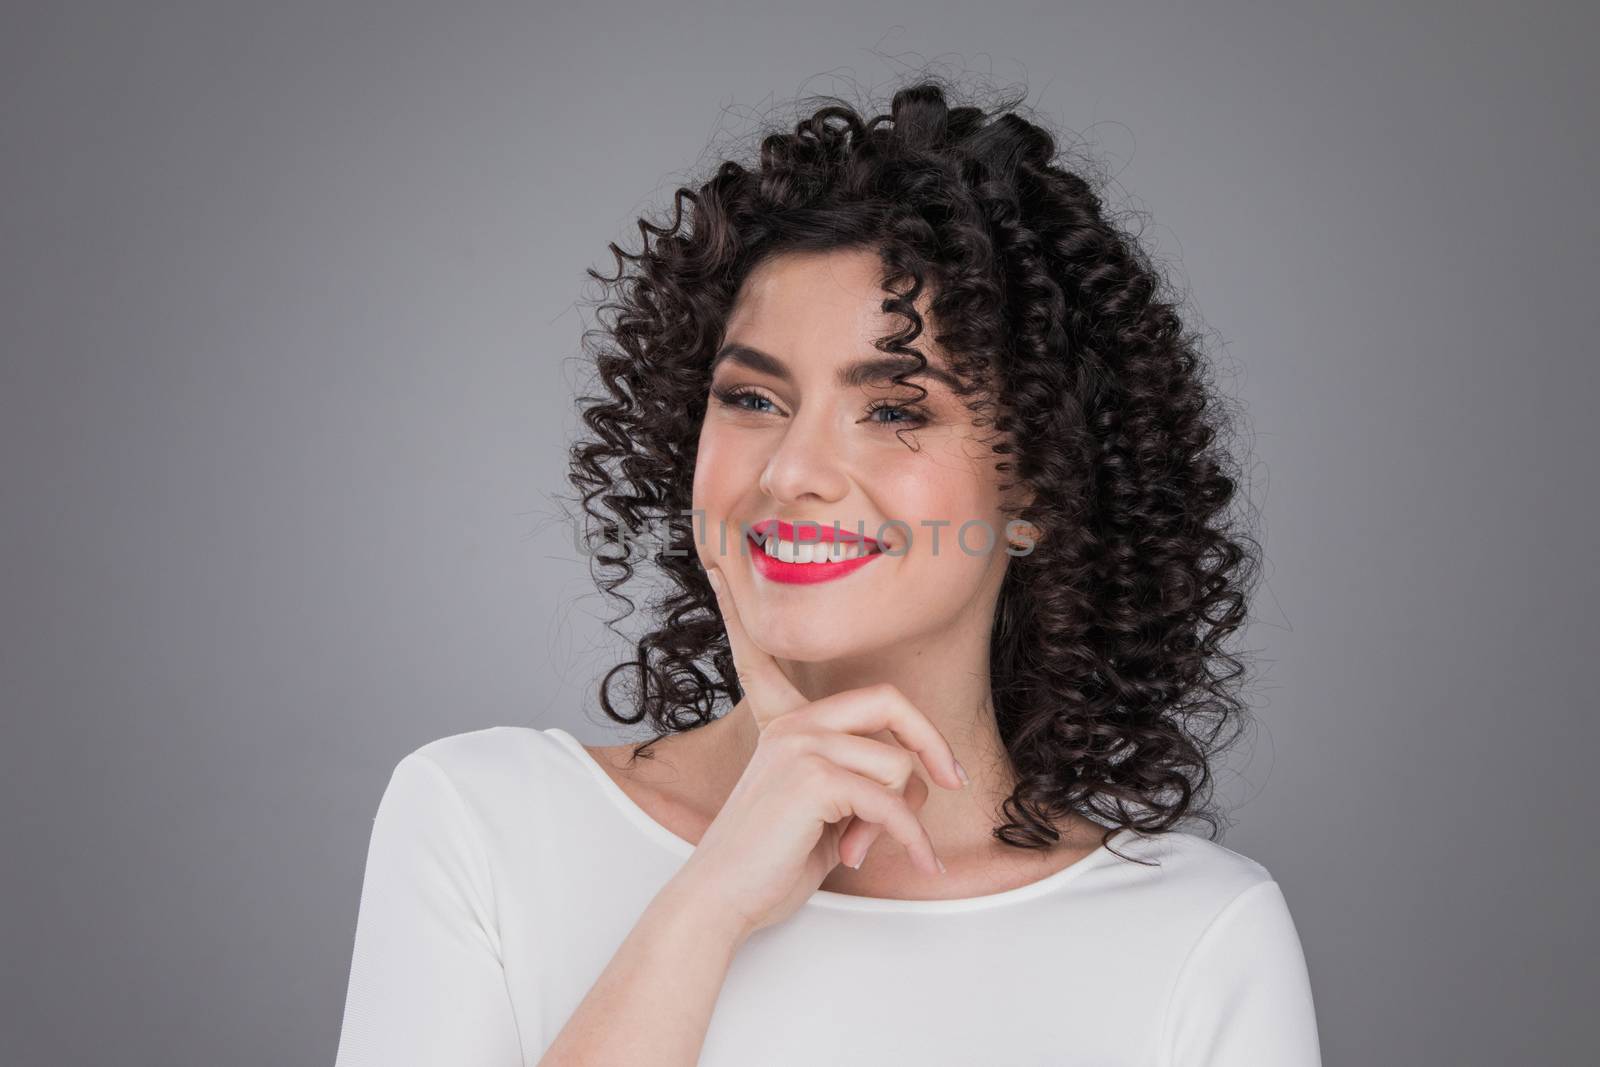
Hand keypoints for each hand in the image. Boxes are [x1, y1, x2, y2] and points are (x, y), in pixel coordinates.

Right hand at [675, 563, 966, 935]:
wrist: (722, 898)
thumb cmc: (769, 859)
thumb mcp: (822, 809)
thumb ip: (861, 781)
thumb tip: (918, 784)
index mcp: (790, 723)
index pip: (808, 665)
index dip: (750, 612)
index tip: (719, 569)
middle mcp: (796, 724)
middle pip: (891, 702)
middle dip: (933, 743)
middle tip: (953, 781)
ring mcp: (803, 746)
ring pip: (900, 768)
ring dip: (902, 821)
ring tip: (863, 849)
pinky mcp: (815, 779)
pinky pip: (894, 805)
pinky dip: (913, 841)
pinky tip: (919, 861)